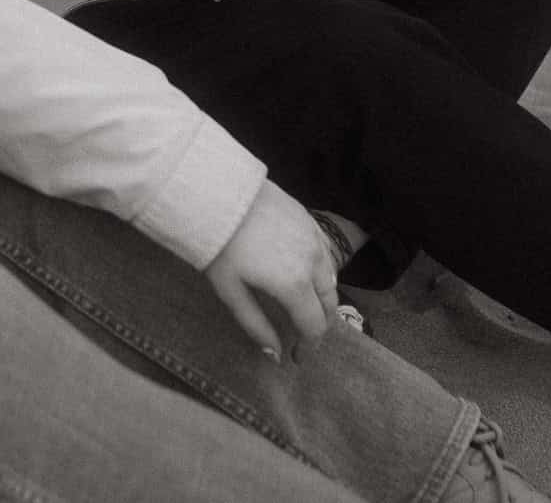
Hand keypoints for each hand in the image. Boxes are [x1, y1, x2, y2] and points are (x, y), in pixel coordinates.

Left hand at [203, 181, 339, 362]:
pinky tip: (305, 275)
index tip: (296, 358)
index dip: (308, 348)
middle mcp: (313, 262)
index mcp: (294, 285)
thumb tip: (275, 355)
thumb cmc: (219, 245)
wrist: (218, 193)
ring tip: (302, 307)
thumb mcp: (230, 291)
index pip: (314, 326)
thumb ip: (256, 325)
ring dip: (322, 299)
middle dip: (318, 324)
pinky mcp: (310, 220)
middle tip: (300, 335)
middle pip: (329, 304)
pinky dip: (321, 272)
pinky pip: (326, 254)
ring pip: (331, 278)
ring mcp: (314, 238)